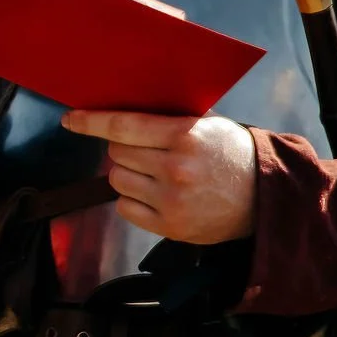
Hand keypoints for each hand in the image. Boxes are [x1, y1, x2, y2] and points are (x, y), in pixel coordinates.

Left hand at [61, 110, 257, 243]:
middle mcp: (175, 168)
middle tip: (147, 150)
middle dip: (124, 149)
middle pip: (116, 153)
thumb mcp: (207, 125)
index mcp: (184, 136)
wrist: (266, 198)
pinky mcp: (169, 227)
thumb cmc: (232, 154)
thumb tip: (120, 110)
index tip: (70, 119)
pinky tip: (156, 194)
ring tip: (155, 173)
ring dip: (128, 174)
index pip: (122, 126)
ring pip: (116, 180)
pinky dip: (134, 200)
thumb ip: (167, 119)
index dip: (91, 121)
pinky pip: (125, 208)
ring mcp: (171, 200)